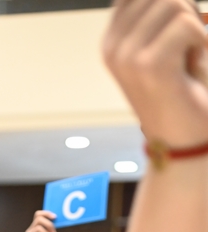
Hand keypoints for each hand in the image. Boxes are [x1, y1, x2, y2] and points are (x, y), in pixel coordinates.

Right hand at [104, 0, 207, 146]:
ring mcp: (127, 58)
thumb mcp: (165, 41)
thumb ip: (159, 11)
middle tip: (185, 50)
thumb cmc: (183, 89)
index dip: (171, 5)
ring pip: (175, 4)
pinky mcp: (149, 67)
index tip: (176, 36)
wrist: (186, 139)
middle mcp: (113, 48)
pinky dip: (201, 41)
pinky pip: (187, 25)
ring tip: (187, 59)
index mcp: (112, 41)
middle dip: (185, 12)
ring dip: (194, 28)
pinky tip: (192, 66)